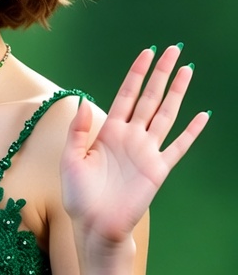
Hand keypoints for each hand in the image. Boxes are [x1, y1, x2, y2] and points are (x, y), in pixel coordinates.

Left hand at [61, 45, 208, 246]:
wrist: (95, 225)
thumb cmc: (79, 195)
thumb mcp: (70, 160)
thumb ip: (78, 131)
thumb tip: (85, 102)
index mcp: (108, 132)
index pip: (126, 95)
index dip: (136, 74)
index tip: (147, 53)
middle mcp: (130, 137)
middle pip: (149, 98)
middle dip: (161, 73)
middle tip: (174, 50)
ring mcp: (146, 151)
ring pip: (166, 114)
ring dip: (177, 92)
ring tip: (188, 70)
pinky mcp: (159, 168)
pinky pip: (179, 146)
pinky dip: (192, 131)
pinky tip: (203, 115)